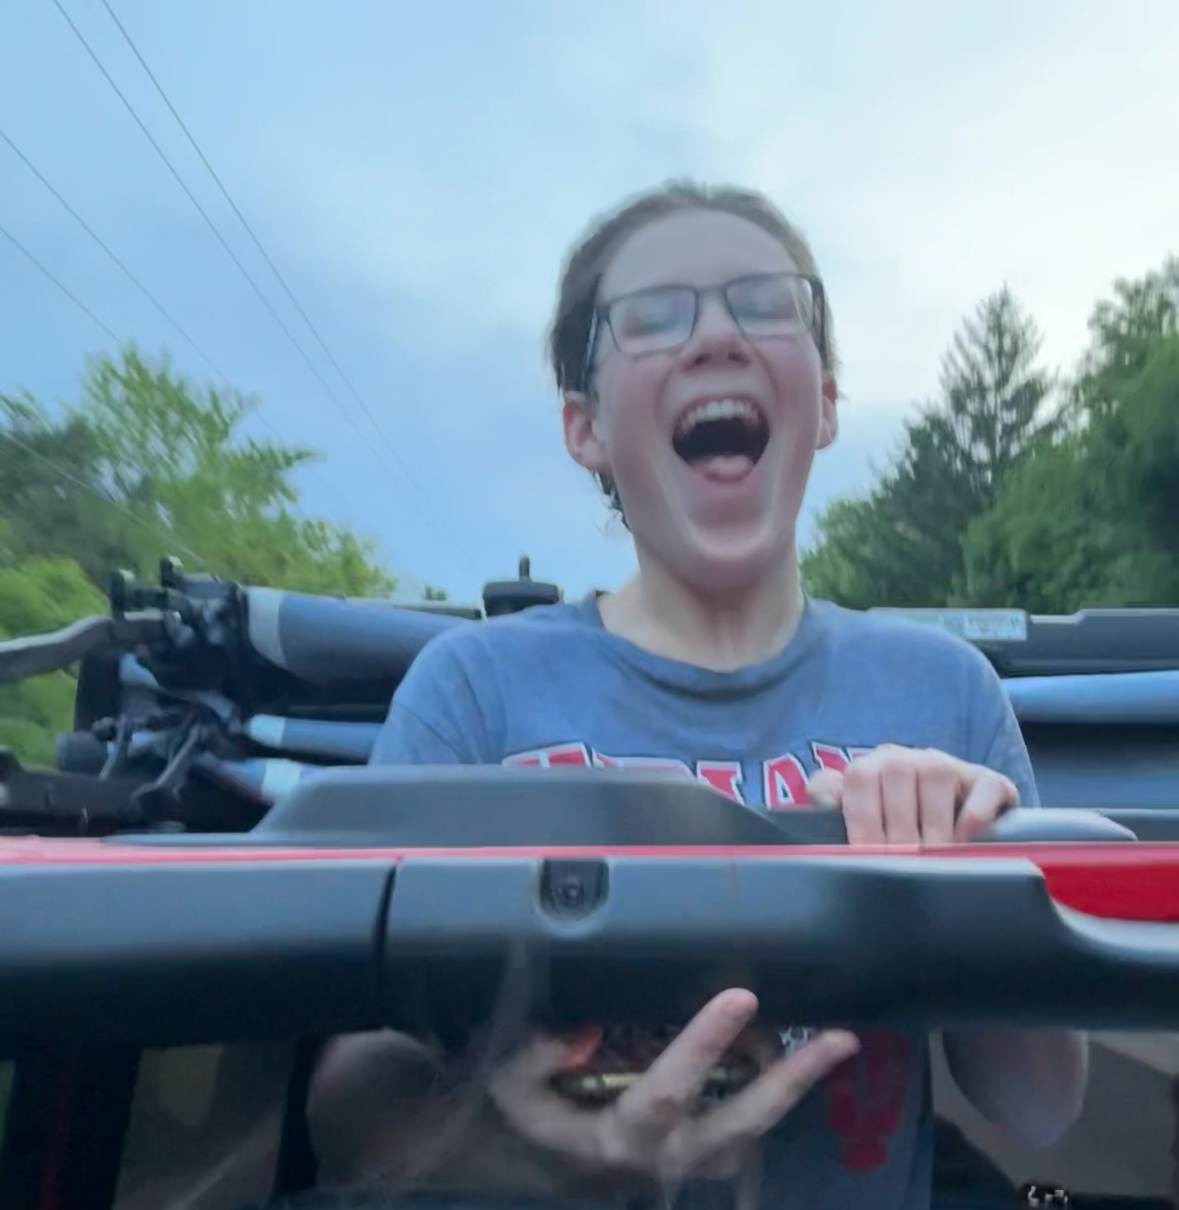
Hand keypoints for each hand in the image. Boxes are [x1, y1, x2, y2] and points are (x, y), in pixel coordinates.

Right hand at [488, 989, 858, 1184]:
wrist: (538, 1165)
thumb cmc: (525, 1115)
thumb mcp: (510, 1085)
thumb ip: (538, 1057)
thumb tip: (582, 1031)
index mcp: (618, 1139)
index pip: (669, 1091)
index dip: (705, 1044)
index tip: (739, 995)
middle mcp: (666, 1161)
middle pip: (740, 1123)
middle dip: (792, 1080)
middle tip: (840, 1038)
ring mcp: (690, 1167)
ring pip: (755, 1132)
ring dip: (796, 1089)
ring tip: (837, 1042)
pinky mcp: (701, 1161)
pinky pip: (750, 1132)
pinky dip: (776, 1096)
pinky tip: (798, 1059)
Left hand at [806, 744, 1017, 844]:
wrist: (952, 820)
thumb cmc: (890, 826)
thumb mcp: (855, 814)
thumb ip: (829, 800)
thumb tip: (821, 795)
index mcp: (871, 765)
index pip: (859, 778)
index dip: (861, 821)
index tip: (867, 858)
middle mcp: (907, 758)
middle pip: (897, 774)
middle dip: (897, 828)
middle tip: (901, 865)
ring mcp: (949, 765)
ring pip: (936, 774)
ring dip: (933, 823)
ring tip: (932, 858)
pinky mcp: (988, 780)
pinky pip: (984, 785)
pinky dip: (974, 814)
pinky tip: (964, 841)